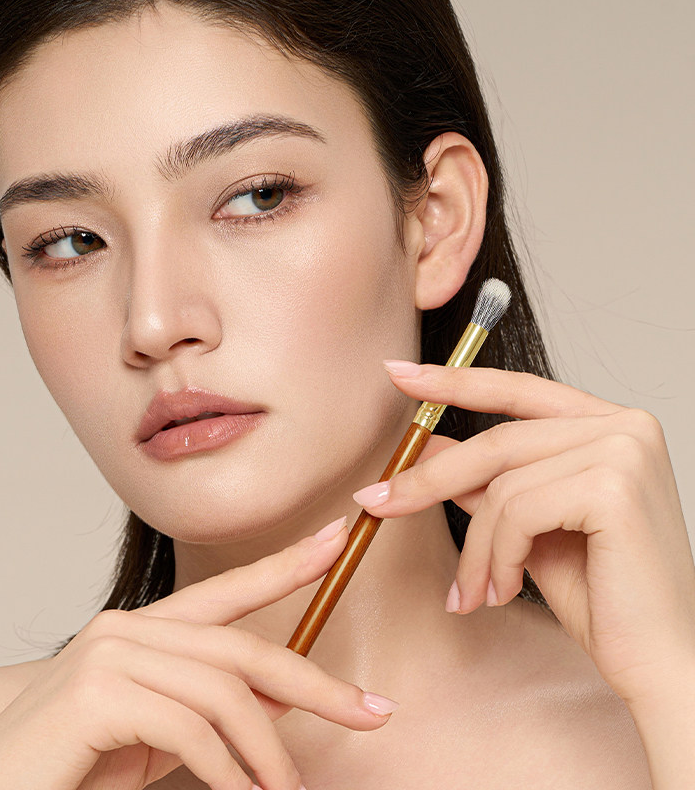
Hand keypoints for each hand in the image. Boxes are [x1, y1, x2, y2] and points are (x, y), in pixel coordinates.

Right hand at [0, 519, 393, 789]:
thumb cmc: (71, 767)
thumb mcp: (156, 734)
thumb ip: (208, 706)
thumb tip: (278, 699)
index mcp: (141, 628)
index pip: (228, 589)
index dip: (287, 563)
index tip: (336, 542)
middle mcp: (126, 627)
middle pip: (244, 647)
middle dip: (316, 682)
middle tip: (372, 713)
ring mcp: (109, 652)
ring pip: (225, 692)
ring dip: (267, 754)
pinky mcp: (96, 691)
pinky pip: (190, 728)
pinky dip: (226, 770)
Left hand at [352, 361, 694, 710]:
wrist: (662, 662)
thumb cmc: (602, 596)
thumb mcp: (527, 525)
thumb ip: (486, 479)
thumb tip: (427, 445)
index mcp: (609, 424)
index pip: (517, 390)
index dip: (453, 380)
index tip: (398, 373)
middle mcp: (624, 424)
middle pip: (496, 442)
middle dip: (427, 480)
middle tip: (374, 502)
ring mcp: (624, 449)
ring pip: (500, 484)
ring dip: (475, 548)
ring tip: (474, 591)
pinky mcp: (616, 484)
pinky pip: (516, 511)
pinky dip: (498, 557)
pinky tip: (507, 591)